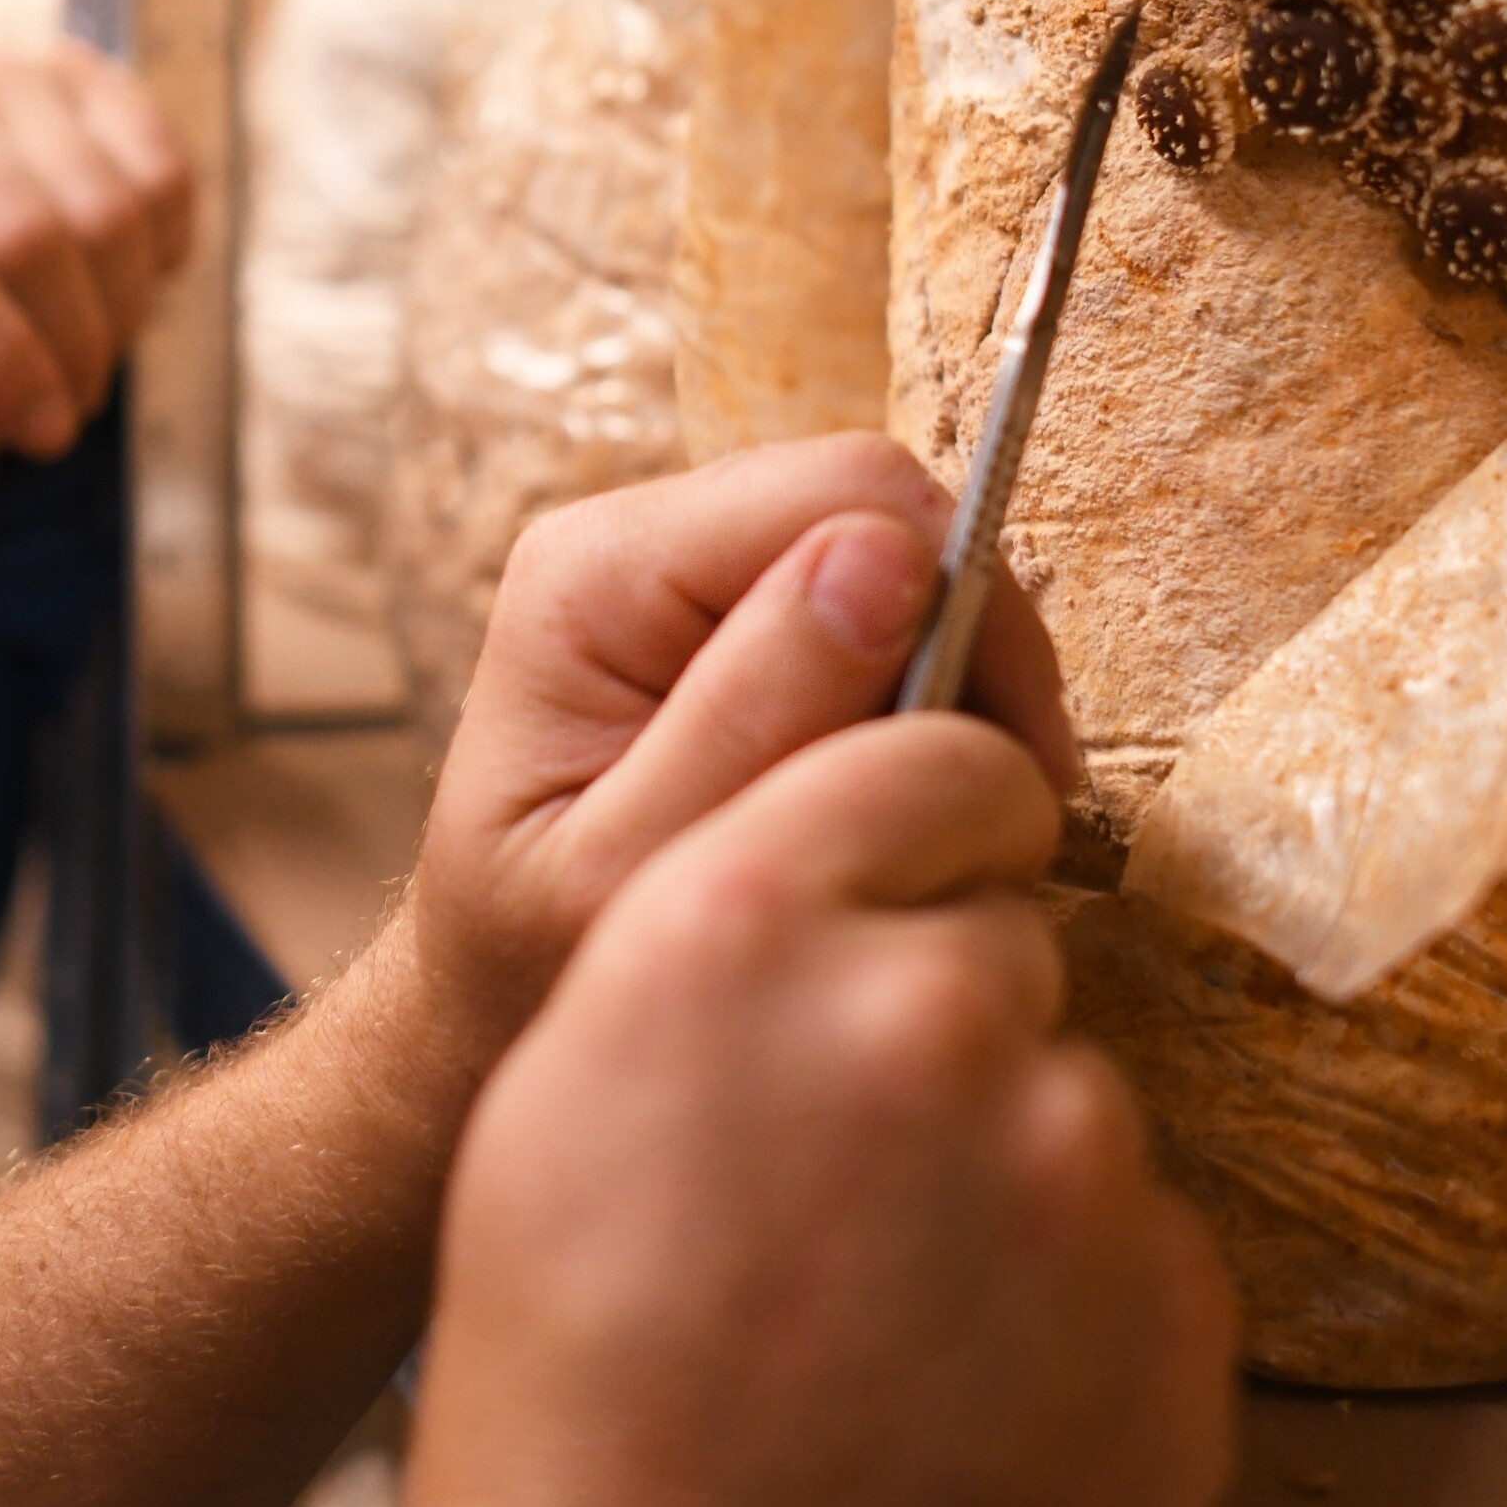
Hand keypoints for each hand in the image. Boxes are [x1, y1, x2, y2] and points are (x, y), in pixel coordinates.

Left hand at [0, 44, 193, 484]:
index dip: (5, 359)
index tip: (44, 436)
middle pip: (27, 233)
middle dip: (69, 344)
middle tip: (72, 409)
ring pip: (108, 206)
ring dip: (121, 309)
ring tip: (90, 356)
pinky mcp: (74, 80)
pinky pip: (161, 172)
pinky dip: (163, 245)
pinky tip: (125, 283)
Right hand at [396, 711, 1238, 1506]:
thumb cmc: (577, 1392)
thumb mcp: (576, 1083)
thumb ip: (742, 909)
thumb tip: (879, 838)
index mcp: (749, 926)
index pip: (941, 749)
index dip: (936, 816)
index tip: (934, 866)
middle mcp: (928, 1008)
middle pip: (1008, 934)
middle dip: (949, 1015)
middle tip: (853, 1166)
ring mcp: (1073, 1159)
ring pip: (1074, 1091)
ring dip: (1011, 1166)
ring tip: (892, 1307)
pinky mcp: (1174, 1303)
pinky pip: (1137, 1237)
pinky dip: (1075, 1295)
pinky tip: (963, 1382)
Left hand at [398, 434, 1082, 1098]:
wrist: (488, 1009)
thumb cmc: (539, 966)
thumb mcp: (632, 878)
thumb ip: (746, 721)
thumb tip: (883, 562)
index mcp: (597, 573)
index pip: (850, 496)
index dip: (968, 603)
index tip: (1019, 762)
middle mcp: (641, 537)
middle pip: (887, 508)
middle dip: (974, 641)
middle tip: (1012, 797)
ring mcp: (689, 568)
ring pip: (902, 555)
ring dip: (960, 678)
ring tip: (962, 812)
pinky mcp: (736, 614)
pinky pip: (885, 608)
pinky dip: (930, 697)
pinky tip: (919, 793)